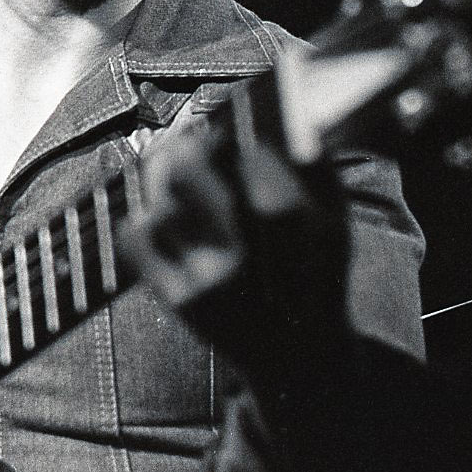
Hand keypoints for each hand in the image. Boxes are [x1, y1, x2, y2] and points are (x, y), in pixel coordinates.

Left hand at [120, 77, 347, 367]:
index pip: (245, 147)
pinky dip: (142, 218)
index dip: (229, 127)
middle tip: (189, 140)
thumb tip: (284, 110)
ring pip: (158, 199)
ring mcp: (211, 278)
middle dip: (184, 144)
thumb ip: (312, 163)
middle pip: (186, 165)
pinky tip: (162, 217)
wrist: (302, 362)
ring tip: (176, 177)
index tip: (228, 124)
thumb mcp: (335, 219)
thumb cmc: (317, 273)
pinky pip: (135, 238)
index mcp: (293, 220)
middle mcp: (249, 249)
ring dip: (163, 183)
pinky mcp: (181, 302)